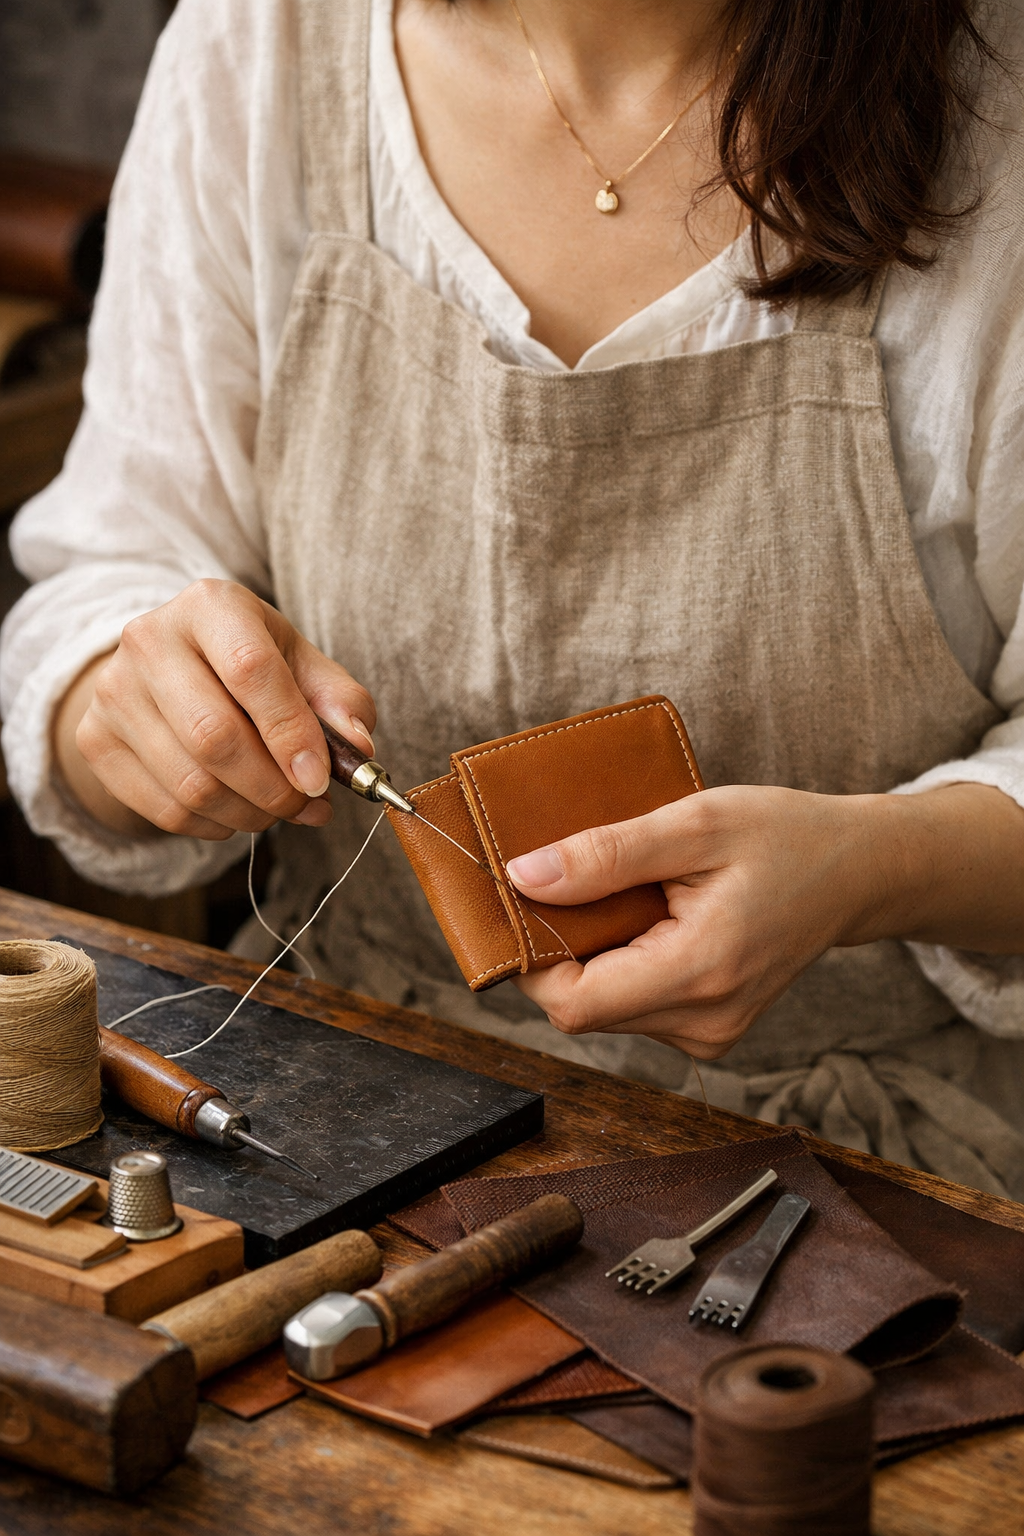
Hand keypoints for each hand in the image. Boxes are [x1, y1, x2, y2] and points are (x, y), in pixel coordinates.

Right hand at [56, 579, 375, 839]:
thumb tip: (358, 749)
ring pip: (191, 784)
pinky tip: (237, 811)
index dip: (291, 735)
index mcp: (211, 606)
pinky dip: (215, 825)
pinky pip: (165, 810)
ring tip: (279, 809)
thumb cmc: (248, 663)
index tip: (320, 780)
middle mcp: (150, 640)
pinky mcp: (95, 740)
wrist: (166, 667)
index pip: (251, 672)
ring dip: (250, 814)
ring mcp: (114, 691)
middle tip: (306, 803)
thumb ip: (340, 701)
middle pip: (214, 737)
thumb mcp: (300, 663)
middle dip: (273, 788)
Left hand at [505, 782, 1023, 1058]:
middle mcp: (704, 1022)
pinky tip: (649, 916)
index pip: (573, 1002)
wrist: (856, 872)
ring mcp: (709, 1033)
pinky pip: (634, 1005)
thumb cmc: (783, 837)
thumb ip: (607, 854)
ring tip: (626, 893)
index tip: (525, 898)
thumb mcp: (694, 823)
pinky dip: (622, 962)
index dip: (532, 955)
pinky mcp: (708, 1030)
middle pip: (583, 1007)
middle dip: (562, 947)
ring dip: (594, 954)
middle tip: (571, 880)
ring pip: (605, 1008)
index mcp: (701, 973)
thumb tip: (523, 876)